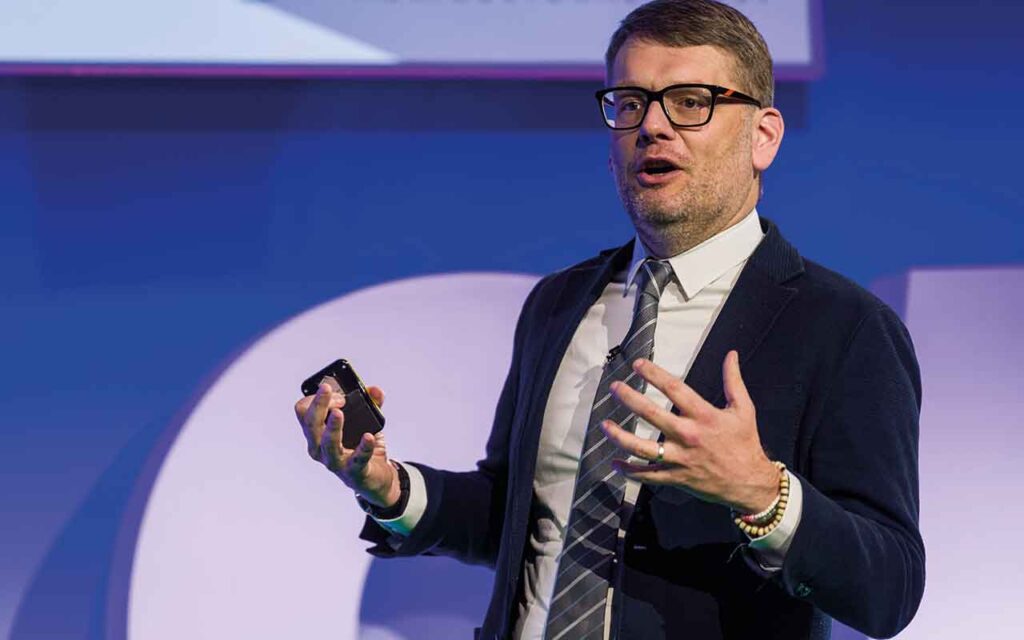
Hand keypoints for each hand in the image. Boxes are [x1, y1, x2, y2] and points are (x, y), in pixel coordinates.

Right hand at [293, 383, 399, 507]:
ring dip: (332, 428)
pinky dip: (363, 448)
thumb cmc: (361, 447)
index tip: (333, 390)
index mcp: (317, 432)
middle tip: (330, 392)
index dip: (315, 398)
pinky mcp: (353, 472)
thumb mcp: (365, 422)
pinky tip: (368, 436)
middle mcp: (319, 448)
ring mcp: (334, 462)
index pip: (303, 412)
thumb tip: (376, 390)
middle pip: (310, 425)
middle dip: (318, 406)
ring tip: (338, 413)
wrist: (375, 477)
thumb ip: (371, 403)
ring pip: (327, 445)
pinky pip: (356, 460)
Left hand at [601, 351, 779, 513]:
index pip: (674, 388)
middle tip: (614, 388)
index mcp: (704, 416)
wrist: (750, 483)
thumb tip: (731, 354)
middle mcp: (689, 436)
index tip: (638, 365)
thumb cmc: (745, 443)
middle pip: (652, 414)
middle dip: (630, 399)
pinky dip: (630, 471)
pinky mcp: (676, 477)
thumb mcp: (744, 409)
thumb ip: (733, 380)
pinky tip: (615, 463)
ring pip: (643, 448)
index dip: (654, 374)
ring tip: (604, 425)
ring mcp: (680, 458)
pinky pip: (648, 475)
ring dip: (621, 436)